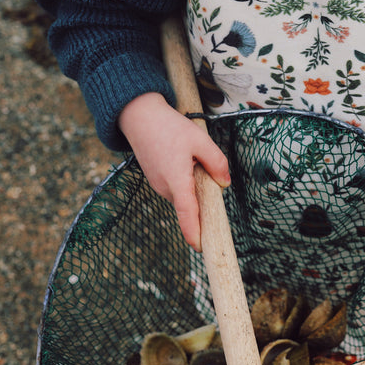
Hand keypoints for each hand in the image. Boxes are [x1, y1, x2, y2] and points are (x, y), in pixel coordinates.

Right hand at [118, 92, 230, 250]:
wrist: (139, 117)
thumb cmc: (170, 127)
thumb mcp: (200, 140)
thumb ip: (216, 162)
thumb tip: (224, 183)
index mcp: (177, 180)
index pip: (187, 213)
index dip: (194, 232)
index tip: (200, 247)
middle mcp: (165, 187)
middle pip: (190, 205)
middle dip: (203, 197)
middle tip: (208, 170)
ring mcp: (158, 185)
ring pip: (184, 195)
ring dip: (193, 186)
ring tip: (190, 158)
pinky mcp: (156, 180)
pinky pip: (176, 188)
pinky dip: (184, 181)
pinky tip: (182, 159)